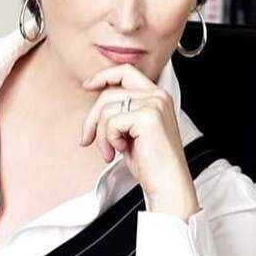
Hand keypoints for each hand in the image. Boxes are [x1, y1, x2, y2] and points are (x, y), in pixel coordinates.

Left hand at [79, 63, 197, 214]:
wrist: (168, 184)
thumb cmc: (151, 163)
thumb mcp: (132, 131)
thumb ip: (121, 112)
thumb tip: (96, 104)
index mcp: (157, 96)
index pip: (126, 71)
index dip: (103, 76)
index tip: (88, 86)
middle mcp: (157, 96)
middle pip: (109, 93)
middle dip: (92, 118)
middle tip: (87, 139)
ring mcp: (154, 104)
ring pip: (106, 109)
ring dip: (101, 134)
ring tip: (109, 152)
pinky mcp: (148, 117)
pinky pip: (111, 122)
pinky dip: (110, 139)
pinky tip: (121, 150)